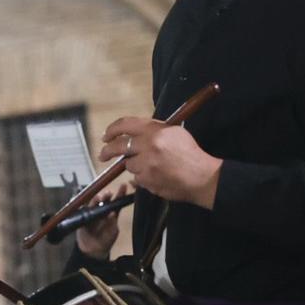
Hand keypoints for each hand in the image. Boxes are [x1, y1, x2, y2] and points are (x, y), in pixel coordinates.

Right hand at [74, 181, 133, 258]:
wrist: (93, 251)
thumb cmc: (106, 240)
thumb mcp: (112, 233)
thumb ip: (112, 224)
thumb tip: (112, 213)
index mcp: (111, 214)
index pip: (117, 202)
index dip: (120, 193)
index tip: (124, 186)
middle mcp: (102, 211)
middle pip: (104, 201)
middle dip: (106, 196)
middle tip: (108, 193)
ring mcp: (91, 214)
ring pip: (92, 204)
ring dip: (94, 200)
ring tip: (98, 198)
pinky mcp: (82, 218)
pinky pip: (80, 210)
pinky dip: (79, 205)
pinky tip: (79, 200)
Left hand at [97, 118, 221, 208]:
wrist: (202, 177)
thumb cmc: (191, 153)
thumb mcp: (174, 133)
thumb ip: (154, 130)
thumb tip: (135, 134)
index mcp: (155, 130)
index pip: (125, 124)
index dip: (112, 129)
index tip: (106, 136)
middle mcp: (148, 145)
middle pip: (118, 146)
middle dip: (107, 151)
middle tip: (102, 155)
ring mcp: (146, 164)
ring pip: (129, 165)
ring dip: (134, 165)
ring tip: (150, 166)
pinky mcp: (147, 180)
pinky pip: (137, 178)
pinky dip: (143, 177)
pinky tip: (156, 176)